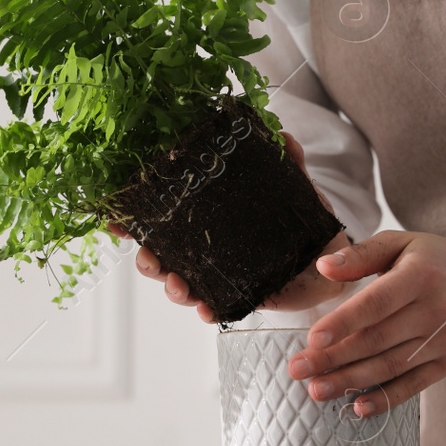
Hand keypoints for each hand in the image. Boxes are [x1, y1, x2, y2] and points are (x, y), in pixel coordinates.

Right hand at [108, 132, 350, 322]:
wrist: (332, 262)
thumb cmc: (303, 222)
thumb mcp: (294, 189)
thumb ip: (288, 164)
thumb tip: (281, 133)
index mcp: (206, 219)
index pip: (160, 217)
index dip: (131, 218)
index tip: (113, 219)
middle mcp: (203, 249)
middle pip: (158, 256)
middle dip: (147, 260)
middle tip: (152, 259)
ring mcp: (217, 276)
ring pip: (178, 285)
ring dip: (172, 289)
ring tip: (182, 288)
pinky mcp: (236, 298)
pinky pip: (212, 308)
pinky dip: (206, 311)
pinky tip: (208, 311)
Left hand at [286, 230, 445, 417]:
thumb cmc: (432, 259)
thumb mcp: (400, 243)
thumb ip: (360, 255)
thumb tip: (323, 267)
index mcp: (420, 276)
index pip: (377, 303)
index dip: (344, 323)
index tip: (312, 338)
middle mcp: (435, 311)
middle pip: (378, 340)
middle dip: (334, 358)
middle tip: (297, 369)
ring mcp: (444, 341)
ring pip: (391, 366)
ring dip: (351, 381)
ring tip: (316, 389)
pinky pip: (413, 385)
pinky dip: (385, 399)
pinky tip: (356, 407)